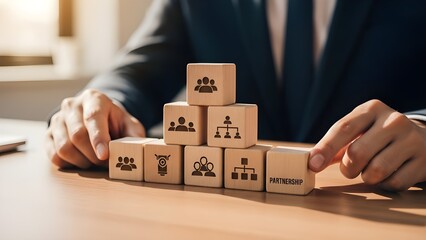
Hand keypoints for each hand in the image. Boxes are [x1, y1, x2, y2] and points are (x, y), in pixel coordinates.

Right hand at [46, 89, 145, 168]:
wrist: (97, 116)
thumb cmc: (114, 121)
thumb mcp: (129, 124)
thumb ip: (134, 135)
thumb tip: (137, 150)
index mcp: (94, 99)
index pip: (93, 118)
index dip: (98, 139)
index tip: (104, 156)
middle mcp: (72, 106)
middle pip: (77, 135)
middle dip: (93, 155)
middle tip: (105, 164)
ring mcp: (57, 119)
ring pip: (64, 147)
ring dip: (81, 162)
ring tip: (94, 162)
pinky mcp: (49, 134)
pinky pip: (54, 155)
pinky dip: (69, 164)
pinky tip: (81, 161)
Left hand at [309, 99, 425, 190]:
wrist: (422, 139)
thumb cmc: (378, 136)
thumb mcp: (359, 130)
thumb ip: (334, 144)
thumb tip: (311, 160)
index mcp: (372, 109)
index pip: (343, 128)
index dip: (325, 148)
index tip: (313, 164)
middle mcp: (393, 121)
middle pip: (357, 153)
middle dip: (348, 168)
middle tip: (351, 168)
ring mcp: (411, 140)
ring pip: (376, 171)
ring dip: (367, 177)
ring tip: (372, 169)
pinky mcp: (423, 161)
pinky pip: (394, 183)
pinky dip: (386, 184)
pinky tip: (390, 173)